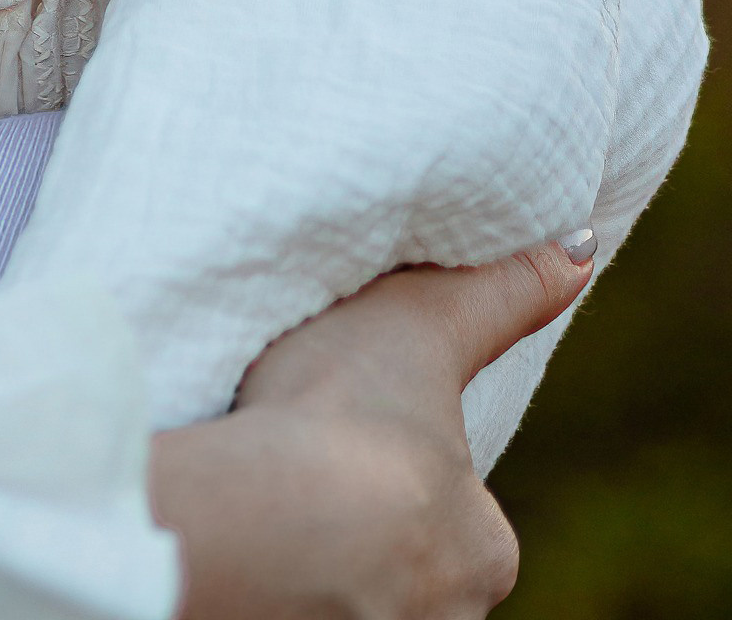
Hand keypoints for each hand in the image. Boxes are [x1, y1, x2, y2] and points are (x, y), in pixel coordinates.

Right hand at [150, 239, 593, 619]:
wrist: (264, 521)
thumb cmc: (344, 418)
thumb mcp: (422, 326)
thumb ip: (498, 295)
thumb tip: (579, 250)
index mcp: (485, 553)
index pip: (460, 518)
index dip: (408, 473)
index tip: (357, 441)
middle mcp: (448, 616)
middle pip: (412, 563)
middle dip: (370, 523)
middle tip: (310, 467)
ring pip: (360, 591)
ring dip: (324, 553)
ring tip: (270, 498)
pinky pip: (305, 607)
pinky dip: (283, 584)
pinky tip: (252, 538)